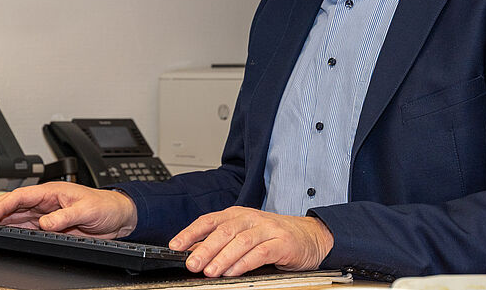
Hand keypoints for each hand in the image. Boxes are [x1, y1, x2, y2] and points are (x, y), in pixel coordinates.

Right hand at [0, 182, 137, 238]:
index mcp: (52, 191)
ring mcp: (46, 213)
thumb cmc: (105, 206)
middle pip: (13, 204)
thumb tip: (44, 223)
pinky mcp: (50, 225)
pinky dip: (10, 228)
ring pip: (16, 215)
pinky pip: (25, 226)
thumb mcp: (87, 210)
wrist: (118, 216)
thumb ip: (65, 217)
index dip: (2, 205)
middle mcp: (46, 201)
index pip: (21, 196)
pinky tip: (0, 231)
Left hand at [169, 206, 333, 277]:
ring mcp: (267, 229)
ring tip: (209, 271)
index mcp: (237, 214)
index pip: (209, 221)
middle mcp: (250, 218)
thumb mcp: (245, 235)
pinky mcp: (281, 242)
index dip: (190, 232)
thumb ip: (221, 243)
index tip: (175, 246)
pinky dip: (244, 262)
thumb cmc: (274, 236)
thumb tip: (194, 253)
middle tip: (191, 264)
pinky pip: (260, 252)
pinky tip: (233, 272)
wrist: (310, 235)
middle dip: (204, 248)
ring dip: (222, 257)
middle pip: (223, 231)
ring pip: (240, 241)